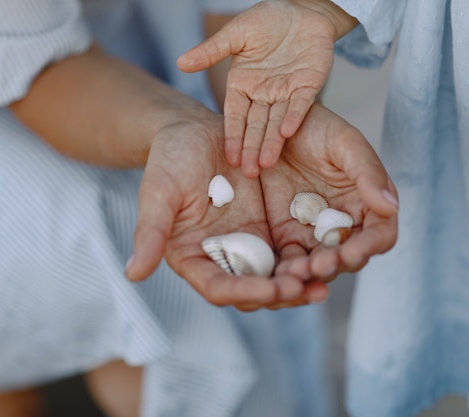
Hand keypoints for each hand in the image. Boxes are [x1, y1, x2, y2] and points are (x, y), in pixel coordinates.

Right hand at [125, 114, 324, 309]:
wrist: (199, 132)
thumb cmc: (171, 158)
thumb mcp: (159, 190)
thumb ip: (149, 230)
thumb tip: (133, 273)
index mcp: (194, 258)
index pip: (220, 288)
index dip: (244, 293)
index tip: (271, 289)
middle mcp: (225, 260)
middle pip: (256, 290)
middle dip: (282, 292)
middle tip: (309, 288)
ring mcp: (252, 248)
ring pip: (281, 274)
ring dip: (305, 278)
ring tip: (328, 273)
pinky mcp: (274, 230)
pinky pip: (297, 247)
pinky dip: (314, 252)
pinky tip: (336, 249)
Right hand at [177, 0, 355, 176]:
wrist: (302, 8)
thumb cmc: (267, 19)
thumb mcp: (236, 34)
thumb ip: (211, 51)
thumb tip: (180, 63)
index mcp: (244, 86)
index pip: (236, 116)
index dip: (233, 137)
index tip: (230, 158)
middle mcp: (264, 94)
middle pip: (256, 126)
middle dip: (252, 149)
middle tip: (248, 174)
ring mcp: (287, 92)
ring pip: (277, 122)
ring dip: (272, 143)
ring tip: (266, 164)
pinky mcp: (309, 86)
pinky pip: (301, 105)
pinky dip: (294, 117)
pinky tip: (287, 133)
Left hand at [260, 104, 398, 307]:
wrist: (274, 121)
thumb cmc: (318, 128)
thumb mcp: (345, 143)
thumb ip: (368, 173)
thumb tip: (390, 207)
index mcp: (369, 204)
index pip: (379, 235)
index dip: (367, 248)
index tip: (350, 253)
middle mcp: (347, 225)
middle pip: (349, 257)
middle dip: (335, 265)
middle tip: (317, 267)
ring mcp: (316, 234)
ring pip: (319, 265)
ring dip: (309, 273)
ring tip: (293, 274)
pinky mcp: (287, 237)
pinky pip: (289, 260)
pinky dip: (285, 270)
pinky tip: (275, 272)